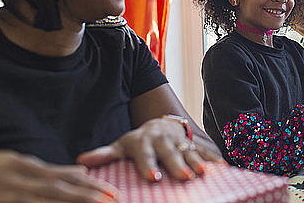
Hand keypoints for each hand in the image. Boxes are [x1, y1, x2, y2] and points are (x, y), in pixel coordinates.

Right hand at [0, 150, 117, 202]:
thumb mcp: (19, 165)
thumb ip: (50, 170)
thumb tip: (83, 170)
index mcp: (24, 166)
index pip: (62, 176)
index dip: (87, 184)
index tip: (110, 191)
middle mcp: (17, 178)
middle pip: (56, 189)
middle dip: (85, 196)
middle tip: (110, 200)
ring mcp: (6, 194)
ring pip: (42, 202)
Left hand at [77, 118, 223, 181]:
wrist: (161, 125)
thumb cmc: (138, 142)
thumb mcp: (120, 146)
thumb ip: (104, 155)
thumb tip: (80, 161)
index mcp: (144, 142)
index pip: (145, 154)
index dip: (148, 165)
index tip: (152, 177)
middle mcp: (164, 141)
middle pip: (171, 153)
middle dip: (178, 164)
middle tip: (184, 177)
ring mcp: (181, 142)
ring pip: (190, 152)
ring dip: (198, 162)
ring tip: (204, 174)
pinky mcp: (194, 144)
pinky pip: (206, 151)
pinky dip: (215, 159)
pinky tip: (223, 169)